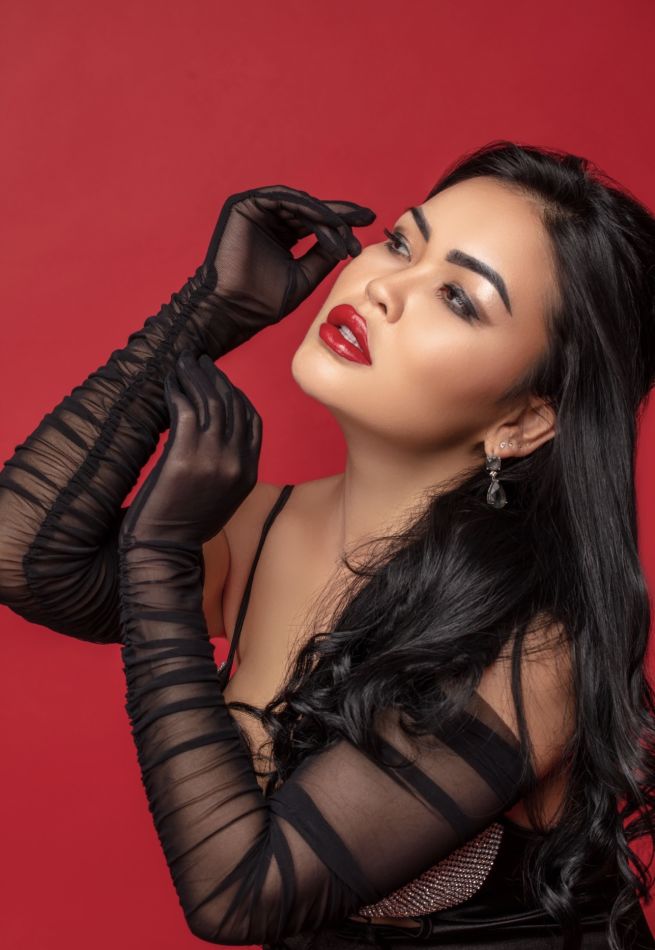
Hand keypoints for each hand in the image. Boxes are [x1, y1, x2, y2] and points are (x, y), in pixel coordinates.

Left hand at [118, 351, 260, 548]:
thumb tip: (218, 437)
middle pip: (232, 405)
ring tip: (184, 362)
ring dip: (195, 376)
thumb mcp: (223, 497)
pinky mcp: (184, 456)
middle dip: (216, 377)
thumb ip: (229, 467)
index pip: (252, 420)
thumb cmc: (187, 525)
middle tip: (200, 361)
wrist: (165, 549)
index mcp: (249, 472)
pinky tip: (170, 382)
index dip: (237, 395)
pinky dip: (177, 390)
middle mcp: (236, 462)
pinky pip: (184, 410)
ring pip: (209, 402)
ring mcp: (212, 459)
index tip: (220, 381)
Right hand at [201, 185, 375, 345]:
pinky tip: (328, 222)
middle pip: (311, 210)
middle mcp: (268, 221)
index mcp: (280, 236)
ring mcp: (255, 212)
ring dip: (327, 217)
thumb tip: (346, 242)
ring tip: (346, 233)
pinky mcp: (243, 205)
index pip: (315, 223)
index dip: (341, 224)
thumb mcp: (306, 275)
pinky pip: (284, 199)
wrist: (235, 311)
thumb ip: (323, 256)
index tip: (368, 224)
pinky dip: (308, 208)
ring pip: (301, 204)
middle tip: (366, 218)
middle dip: (340, 215)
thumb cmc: (264, 303)